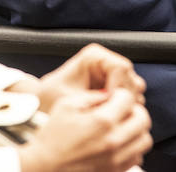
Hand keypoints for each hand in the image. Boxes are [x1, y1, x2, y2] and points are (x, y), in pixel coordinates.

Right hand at [18, 88, 151, 171]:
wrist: (46, 166)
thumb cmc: (52, 136)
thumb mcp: (66, 105)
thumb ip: (91, 96)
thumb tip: (109, 94)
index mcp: (101, 121)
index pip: (128, 99)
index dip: (120, 94)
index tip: (113, 97)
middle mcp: (113, 141)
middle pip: (143, 119)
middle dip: (134, 110)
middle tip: (122, 110)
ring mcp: (116, 159)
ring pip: (144, 140)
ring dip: (137, 130)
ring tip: (123, 126)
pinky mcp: (116, 171)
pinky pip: (138, 157)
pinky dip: (133, 148)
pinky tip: (119, 142)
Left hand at [29, 44, 146, 112]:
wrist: (41, 107)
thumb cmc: (51, 100)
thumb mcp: (70, 99)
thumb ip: (94, 98)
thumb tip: (120, 102)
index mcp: (94, 56)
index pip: (121, 68)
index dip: (118, 88)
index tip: (107, 104)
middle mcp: (106, 62)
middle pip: (131, 80)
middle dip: (123, 100)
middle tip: (108, 115)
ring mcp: (113, 77)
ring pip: (134, 91)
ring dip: (124, 107)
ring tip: (105, 118)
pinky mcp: (115, 90)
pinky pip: (131, 101)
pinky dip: (122, 111)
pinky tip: (107, 119)